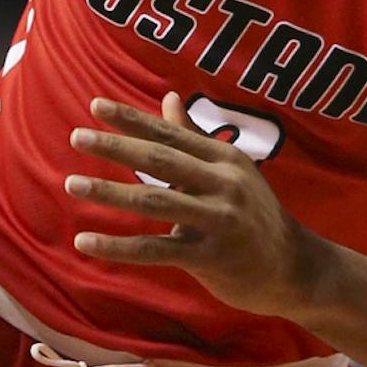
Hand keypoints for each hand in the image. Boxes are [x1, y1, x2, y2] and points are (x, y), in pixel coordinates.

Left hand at [66, 94, 320, 317]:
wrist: (295, 268)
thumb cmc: (253, 216)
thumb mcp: (230, 171)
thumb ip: (194, 139)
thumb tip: (169, 98)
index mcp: (225, 158)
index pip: (170, 133)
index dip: (132, 119)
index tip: (95, 106)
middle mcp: (224, 183)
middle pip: (161, 160)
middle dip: (116, 147)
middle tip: (76, 136)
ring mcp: (218, 220)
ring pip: (155, 201)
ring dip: (110, 191)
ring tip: (72, 184)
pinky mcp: (210, 257)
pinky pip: (155, 249)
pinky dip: (117, 246)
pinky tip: (85, 241)